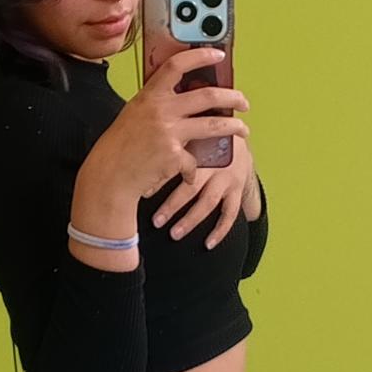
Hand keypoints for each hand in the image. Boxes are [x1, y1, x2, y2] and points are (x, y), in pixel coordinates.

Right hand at [80, 46, 250, 201]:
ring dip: (234, 127)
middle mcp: (161, 110)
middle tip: (242, 101)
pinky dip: (193, 170)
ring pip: (214, 124)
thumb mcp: (135, 114)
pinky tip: (189, 174)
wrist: (110, 175)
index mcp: (150, 95)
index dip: (200, 56)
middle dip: (232, 97)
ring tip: (243, 130)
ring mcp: (169, 132)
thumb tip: (186, 99)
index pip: (177, 65)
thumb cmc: (121, 146)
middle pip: (207, 95)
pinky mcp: (174, 155)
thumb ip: (158, 104)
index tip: (217, 54)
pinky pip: (194, 160)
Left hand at [151, 134, 255, 250]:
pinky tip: (208, 244)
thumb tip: (133, 144)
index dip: (159, 180)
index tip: (144, 193)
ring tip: (174, 234)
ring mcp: (227, 177)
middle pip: (192, 186)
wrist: (236, 130)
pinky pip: (230, 213)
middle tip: (156, 221)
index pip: (177, 164)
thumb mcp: (187, 128)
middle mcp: (214, 161)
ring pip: (208, 202)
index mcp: (198, 145)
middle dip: (173, 206)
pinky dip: (220, 230)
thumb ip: (168, 138)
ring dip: (191, 220)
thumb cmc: (200, 132)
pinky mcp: (238, 188)